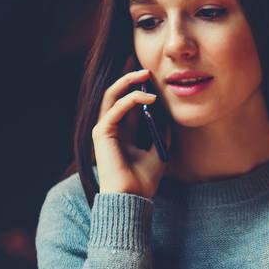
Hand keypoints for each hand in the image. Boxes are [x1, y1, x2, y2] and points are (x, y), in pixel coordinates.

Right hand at [92, 68, 167, 198]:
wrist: (132, 199)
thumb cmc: (143, 181)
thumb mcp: (158, 152)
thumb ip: (160, 132)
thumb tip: (167, 115)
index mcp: (122, 133)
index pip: (127, 103)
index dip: (138, 87)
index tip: (153, 76)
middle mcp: (110, 128)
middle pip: (117, 94)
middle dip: (131, 78)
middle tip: (147, 68)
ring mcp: (104, 130)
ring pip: (112, 96)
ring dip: (129, 82)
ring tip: (146, 74)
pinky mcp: (102, 133)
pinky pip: (116, 108)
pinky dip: (131, 99)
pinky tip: (149, 98)